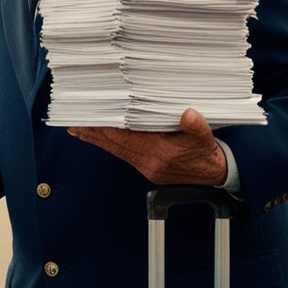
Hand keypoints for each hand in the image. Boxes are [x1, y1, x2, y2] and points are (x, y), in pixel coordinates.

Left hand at [67, 108, 227, 184]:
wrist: (214, 174)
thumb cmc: (207, 154)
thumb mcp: (207, 137)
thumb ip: (197, 126)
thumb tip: (189, 114)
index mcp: (160, 153)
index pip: (125, 139)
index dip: (105, 129)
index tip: (90, 119)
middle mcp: (149, 161)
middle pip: (114, 145)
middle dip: (93, 134)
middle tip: (73, 122)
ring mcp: (146, 165)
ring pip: (115, 150)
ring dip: (97, 139)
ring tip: (78, 129)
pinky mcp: (146, 166)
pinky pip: (122, 154)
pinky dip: (108, 145)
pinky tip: (98, 138)